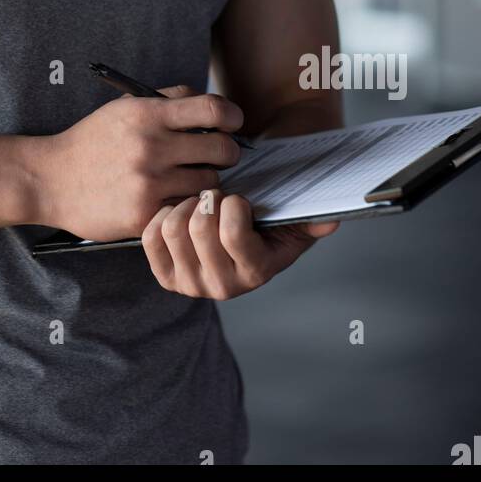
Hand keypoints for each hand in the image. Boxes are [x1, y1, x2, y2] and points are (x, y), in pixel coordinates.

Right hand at [43, 84, 243, 241]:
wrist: (51, 179)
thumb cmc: (92, 141)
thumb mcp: (124, 107)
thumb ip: (168, 99)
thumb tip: (210, 105)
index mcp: (147, 114)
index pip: (213, 110)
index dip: (232, 117)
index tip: (232, 123)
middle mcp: (151, 146)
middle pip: (222, 149)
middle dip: (225, 152)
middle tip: (215, 155)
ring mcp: (148, 182)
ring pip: (209, 183)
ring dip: (205, 181)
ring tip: (186, 178)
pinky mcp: (144, 214)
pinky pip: (187, 208)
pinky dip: (185, 204)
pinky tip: (171, 198)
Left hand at [141, 186, 339, 297]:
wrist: (235, 247)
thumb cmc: (265, 229)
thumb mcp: (290, 225)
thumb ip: (309, 221)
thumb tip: (330, 220)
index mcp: (255, 272)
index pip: (232, 233)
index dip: (232, 204)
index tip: (238, 199)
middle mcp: (221, 286)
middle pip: (199, 228)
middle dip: (207, 199)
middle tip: (215, 194)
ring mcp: (190, 284)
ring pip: (172, 228)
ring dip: (184, 204)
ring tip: (197, 203)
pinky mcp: (165, 276)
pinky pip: (150, 236)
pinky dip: (161, 214)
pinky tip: (179, 212)